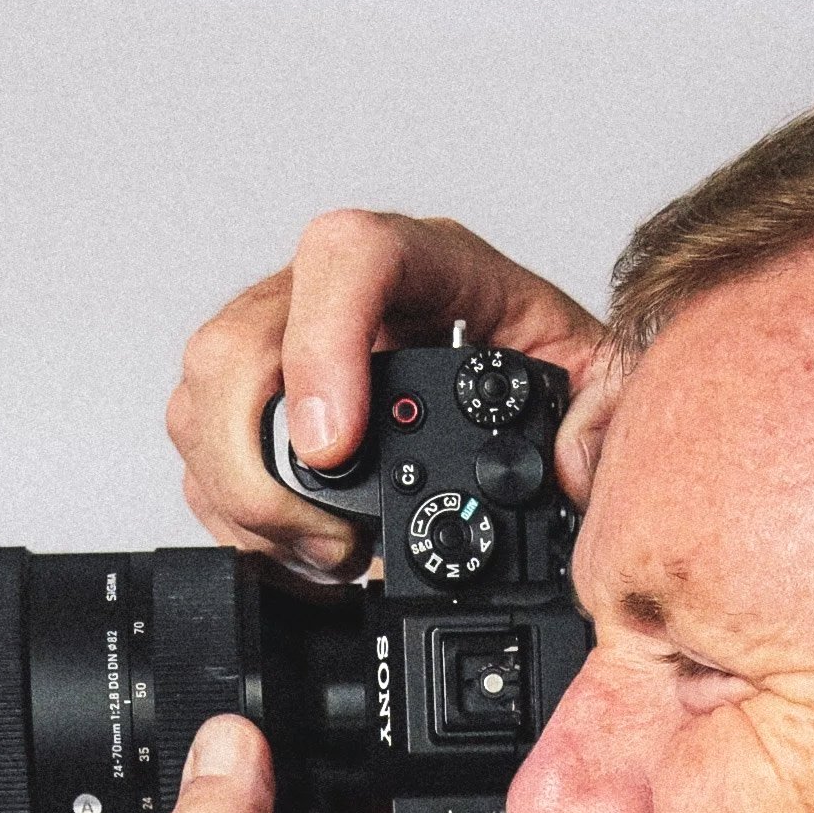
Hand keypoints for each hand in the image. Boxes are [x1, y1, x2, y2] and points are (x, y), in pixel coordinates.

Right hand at [166, 209, 616, 580]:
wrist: (528, 405)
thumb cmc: (558, 380)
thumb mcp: (613, 384)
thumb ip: (609, 415)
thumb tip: (568, 462)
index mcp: (433, 265)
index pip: (348, 258)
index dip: (322, 348)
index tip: (333, 449)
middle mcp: (344, 293)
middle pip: (237, 343)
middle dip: (264, 471)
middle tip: (335, 545)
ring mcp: (287, 340)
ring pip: (201, 402)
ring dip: (247, 503)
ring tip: (330, 555)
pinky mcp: (257, 399)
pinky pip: (199, 453)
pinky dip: (237, 519)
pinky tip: (301, 548)